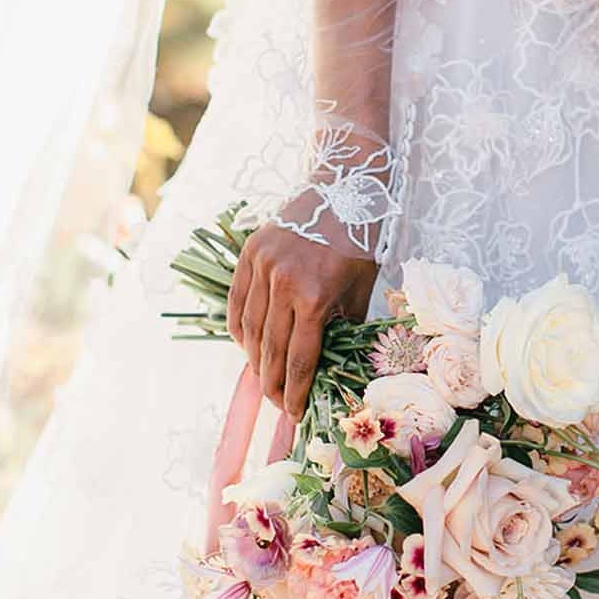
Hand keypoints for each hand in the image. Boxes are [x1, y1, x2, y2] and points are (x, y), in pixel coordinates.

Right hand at [227, 223, 376, 418]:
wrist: (344, 185)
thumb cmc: (361, 240)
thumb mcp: (360, 289)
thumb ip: (343, 326)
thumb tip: (332, 363)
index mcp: (315, 295)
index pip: (299, 358)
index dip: (296, 390)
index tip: (294, 413)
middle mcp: (283, 282)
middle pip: (270, 350)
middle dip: (273, 384)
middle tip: (279, 404)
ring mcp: (261, 266)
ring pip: (248, 329)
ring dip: (254, 359)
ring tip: (265, 378)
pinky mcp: (249, 253)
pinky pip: (237, 302)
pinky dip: (239, 329)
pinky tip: (248, 346)